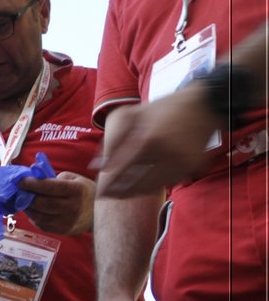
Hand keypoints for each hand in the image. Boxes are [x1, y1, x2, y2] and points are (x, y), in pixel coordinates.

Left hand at [18, 171, 95, 235]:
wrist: (99, 212)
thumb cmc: (84, 192)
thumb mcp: (74, 179)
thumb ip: (55, 179)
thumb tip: (34, 179)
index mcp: (76, 190)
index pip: (49, 187)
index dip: (32, 184)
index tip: (20, 181)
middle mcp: (72, 207)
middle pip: (42, 203)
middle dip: (27, 196)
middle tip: (19, 191)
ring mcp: (67, 221)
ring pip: (39, 216)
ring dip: (28, 208)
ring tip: (23, 201)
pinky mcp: (62, 231)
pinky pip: (41, 224)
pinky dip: (34, 217)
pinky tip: (33, 210)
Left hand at [96, 86, 218, 197]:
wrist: (203, 104)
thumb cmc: (161, 109)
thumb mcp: (131, 114)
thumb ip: (112, 139)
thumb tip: (97, 166)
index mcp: (148, 139)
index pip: (121, 170)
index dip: (109, 184)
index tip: (100, 192)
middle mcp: (166, 153)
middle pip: (135, 183)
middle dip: (119, 192)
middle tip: (108, 196)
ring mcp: (181, 161)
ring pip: (151, 187)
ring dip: (134, 192)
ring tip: (122, 192)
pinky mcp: (191, 166)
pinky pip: (167, 183)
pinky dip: (152, 186)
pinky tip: (142, 185)